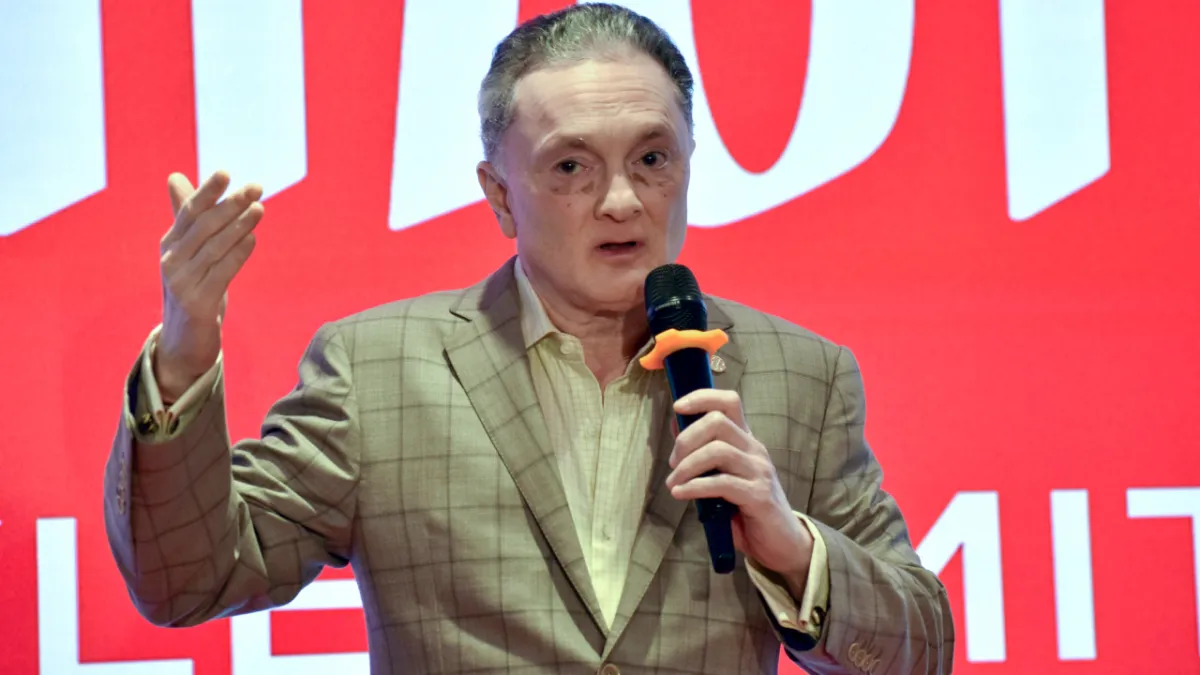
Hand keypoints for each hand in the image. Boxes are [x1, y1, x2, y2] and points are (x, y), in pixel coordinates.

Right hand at [155, 170, 263, 398]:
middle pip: (203, 227)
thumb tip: (175, 177)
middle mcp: (171, 261)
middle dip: (230, 205)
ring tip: (260, 209)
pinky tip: (253, 239)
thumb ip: (187, 216)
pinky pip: (221, 274)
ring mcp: (182, 283)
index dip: (207, 191)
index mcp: (170, 244)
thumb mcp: (188, 251)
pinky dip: (237, 255)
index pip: (189, 211)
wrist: (185, 339)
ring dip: (239, 226)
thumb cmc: (193, 287)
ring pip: (214, 248)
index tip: (226, 172)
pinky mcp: (197, 304)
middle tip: (256, 187)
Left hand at [665, 389, 812, 581]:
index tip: (678, 407)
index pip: (729, 402)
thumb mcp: (722, 476)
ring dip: (687, 465)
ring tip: (674, 483)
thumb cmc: (746, 509)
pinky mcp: (758, 495)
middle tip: (673, 463)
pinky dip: (694, 487)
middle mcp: (755, 450)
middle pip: (717, 422)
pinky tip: (680, 494)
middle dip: (686, 438)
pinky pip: (721, 483)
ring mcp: (759, 471)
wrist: (781, 543)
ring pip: (718, 450)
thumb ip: (702, 453)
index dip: (702, 397)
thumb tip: (677, 425)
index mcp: (746, 441)